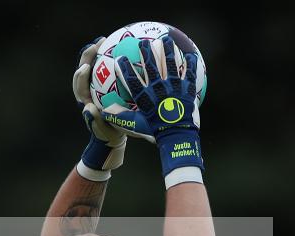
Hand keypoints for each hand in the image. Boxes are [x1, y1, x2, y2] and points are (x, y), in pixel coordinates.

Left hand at [73, 37, 125, 175]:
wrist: (112, 140)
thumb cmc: (107, 136)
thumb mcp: (103, 131)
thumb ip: (94, 122)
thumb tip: (87, 109)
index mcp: (85, 101)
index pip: (80, 84)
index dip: (80, 74)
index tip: (85, 67)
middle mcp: (89, 92)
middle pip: (86, 68)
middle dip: (89, 54)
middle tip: (99, 43)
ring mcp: (98, 88)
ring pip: (97, 67)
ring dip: (101, 53)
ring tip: (109, 40)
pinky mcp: (108, 88)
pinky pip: (110, 71)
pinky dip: (115, 60)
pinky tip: (127, 52)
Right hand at [103, 37, 203, 178]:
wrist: (176, 136)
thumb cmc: (155, 130)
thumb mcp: (135, 124)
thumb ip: (120, 116)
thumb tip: (104, 112)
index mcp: (145, 97)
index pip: (132, 79)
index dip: (125, 68)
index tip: (120, 58)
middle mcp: (158, 89)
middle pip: (151, 66)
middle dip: (146, 53)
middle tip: (143, 43)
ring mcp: (172, 87)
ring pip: (169, 65)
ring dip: (167, 51)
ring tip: (166, 40)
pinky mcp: (186, 89)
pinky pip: (188, 73)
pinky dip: (189, 64)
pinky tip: (190, 55)